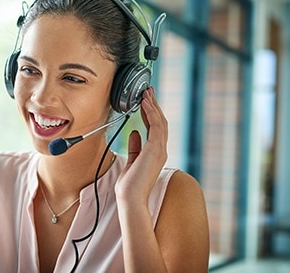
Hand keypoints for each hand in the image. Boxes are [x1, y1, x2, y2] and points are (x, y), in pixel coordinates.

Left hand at [115, 87, 167, 205]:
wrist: (130, 198)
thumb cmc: (130, 185)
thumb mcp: (131, 161)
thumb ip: (135, 146)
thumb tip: (135, 133)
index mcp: (155, 153)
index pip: (156, 128)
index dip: (151, 112)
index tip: (145, 101)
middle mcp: (160, 150)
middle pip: (160, 122)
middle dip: (154, 105)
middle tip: (148, 91)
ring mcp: (160, 150)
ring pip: (160, 122)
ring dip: (153, 106)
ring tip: (146, 93)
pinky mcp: (156, 150)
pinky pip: (156, 126)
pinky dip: (151, 113)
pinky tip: (145, 103)